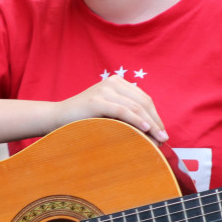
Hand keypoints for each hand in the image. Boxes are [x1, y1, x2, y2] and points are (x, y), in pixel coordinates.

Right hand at [53, 75, 167, 143]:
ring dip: (150, 124)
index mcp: (117, 83)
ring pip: (135, 107)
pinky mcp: (96, 101)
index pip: (144, 99)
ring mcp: (104, 90)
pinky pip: (122, 111)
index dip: (156, 116)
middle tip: (164, 139)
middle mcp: (112, 82)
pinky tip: (146, 130)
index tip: (162, 132)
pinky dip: (136, 120)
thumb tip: (151, 130)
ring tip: (158, 139)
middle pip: (143, 102)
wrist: (57, 118)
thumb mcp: (108, 112)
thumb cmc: (84, 119)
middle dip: (156, 121)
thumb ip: (125, 113)